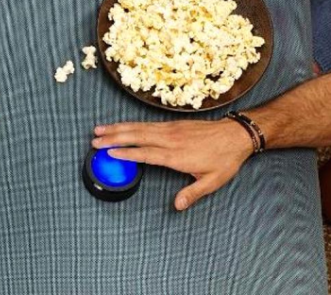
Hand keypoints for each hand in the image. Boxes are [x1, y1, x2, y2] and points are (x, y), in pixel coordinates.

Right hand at [92, 119, 252, 210]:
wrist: (235, 134)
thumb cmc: (224, 159)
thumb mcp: (212, 181)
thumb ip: (192, 193)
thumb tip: (177, 206)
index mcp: (177, 155)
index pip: (146, 153)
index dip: (127, 153)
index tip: (110, 152)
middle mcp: (170, 139)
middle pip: (136, 137)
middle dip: (113, 138)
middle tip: (95, 140)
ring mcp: (170, 129)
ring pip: (138, 128)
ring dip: (117, 128)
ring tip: (99, 130)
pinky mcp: (171, 124)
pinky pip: (146, 124)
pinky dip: (130, 125)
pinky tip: (120, 126)